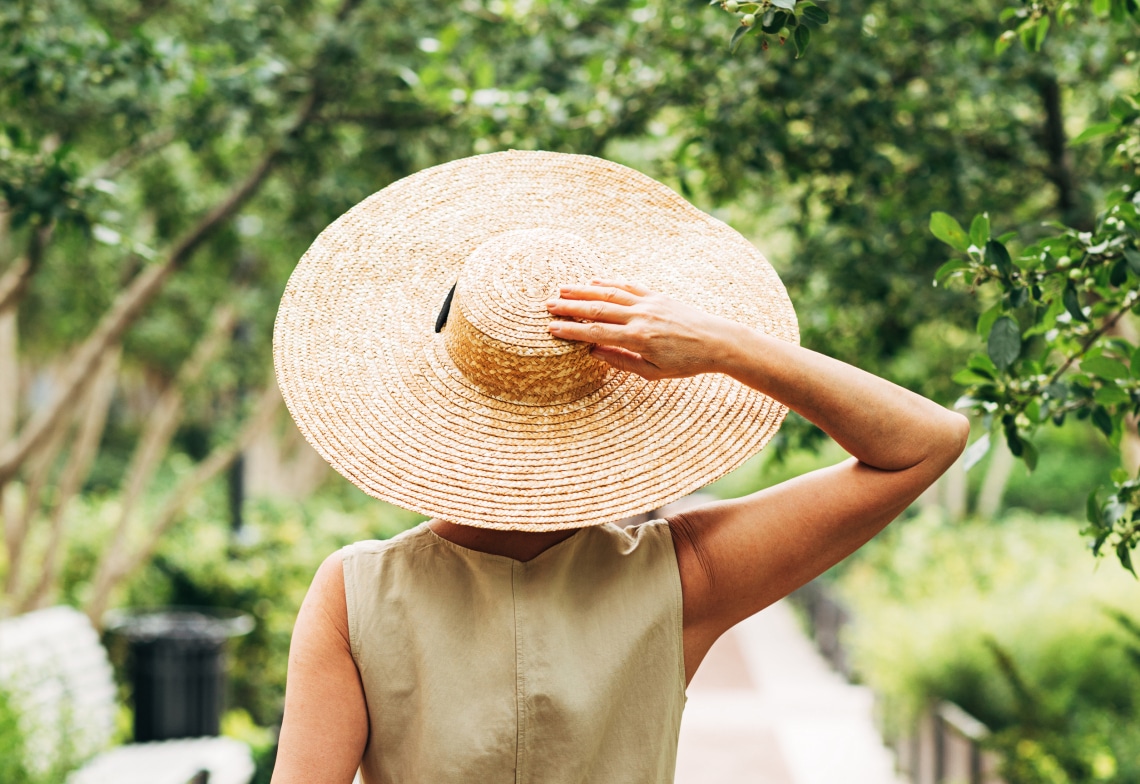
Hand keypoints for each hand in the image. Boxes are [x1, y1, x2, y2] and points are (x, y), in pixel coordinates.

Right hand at [545, 279, 739, 379]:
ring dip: (583, 291)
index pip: (597, 333)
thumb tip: (593, 352)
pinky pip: (627, 287)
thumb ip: (621, 361)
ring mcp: (649, 303)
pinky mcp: (657, 296)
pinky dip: (608, 283)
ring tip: (561, 290)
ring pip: (609, 294)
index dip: (572, 331)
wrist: (717, 341)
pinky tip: (593, 282)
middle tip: (548, 306)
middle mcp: (641, 317)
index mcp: (639, 339)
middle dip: (570, 307)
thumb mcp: (653, 372)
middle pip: (598, 310)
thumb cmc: (686, 363)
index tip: (552, 328)